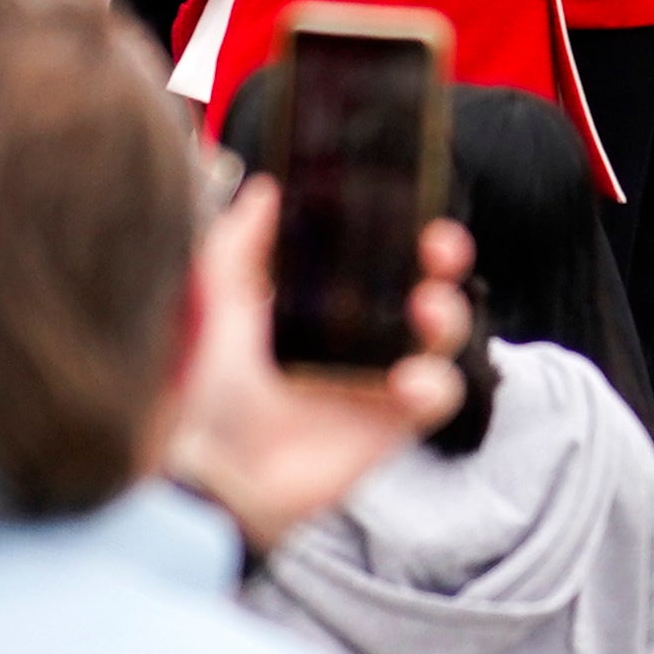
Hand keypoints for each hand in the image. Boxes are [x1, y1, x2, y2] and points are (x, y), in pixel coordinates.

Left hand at [161, 178, 472, 554]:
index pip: (374, 245)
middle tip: (437, 246)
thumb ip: (241, 243)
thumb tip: (268, 188)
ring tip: (425, 309)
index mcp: (318, 294)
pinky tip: (404, 382)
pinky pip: (437, 397)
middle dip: (443, 255)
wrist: (209, 466)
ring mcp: (378, 375)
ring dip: (449, 313)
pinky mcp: (392, 424)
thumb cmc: (205, 385)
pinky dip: (433, 383)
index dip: (399, 219)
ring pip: (442, 334)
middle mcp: (356, 330)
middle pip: (422, 278)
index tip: (411, 194)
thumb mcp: (216, 302)